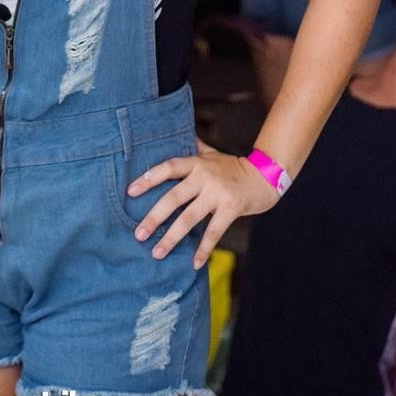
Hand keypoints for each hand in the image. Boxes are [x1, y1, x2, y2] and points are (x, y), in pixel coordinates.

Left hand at [126, 137, 280, 267]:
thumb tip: (174, 132)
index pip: (168, 168)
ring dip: (172, 237)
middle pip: (174, 197)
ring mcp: (218, 192)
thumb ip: (192, 148)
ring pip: (190, 217)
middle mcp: (204, 176)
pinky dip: (204, 249)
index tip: (130, 192)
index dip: (149, 178)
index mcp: (196, 163)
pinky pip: (214, 231)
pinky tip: (195, 264)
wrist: (265, 176)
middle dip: (154, 217)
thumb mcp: (211, 154)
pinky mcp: (232, 208)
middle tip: (138, 234)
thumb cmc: (232, 167)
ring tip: (157, 253)